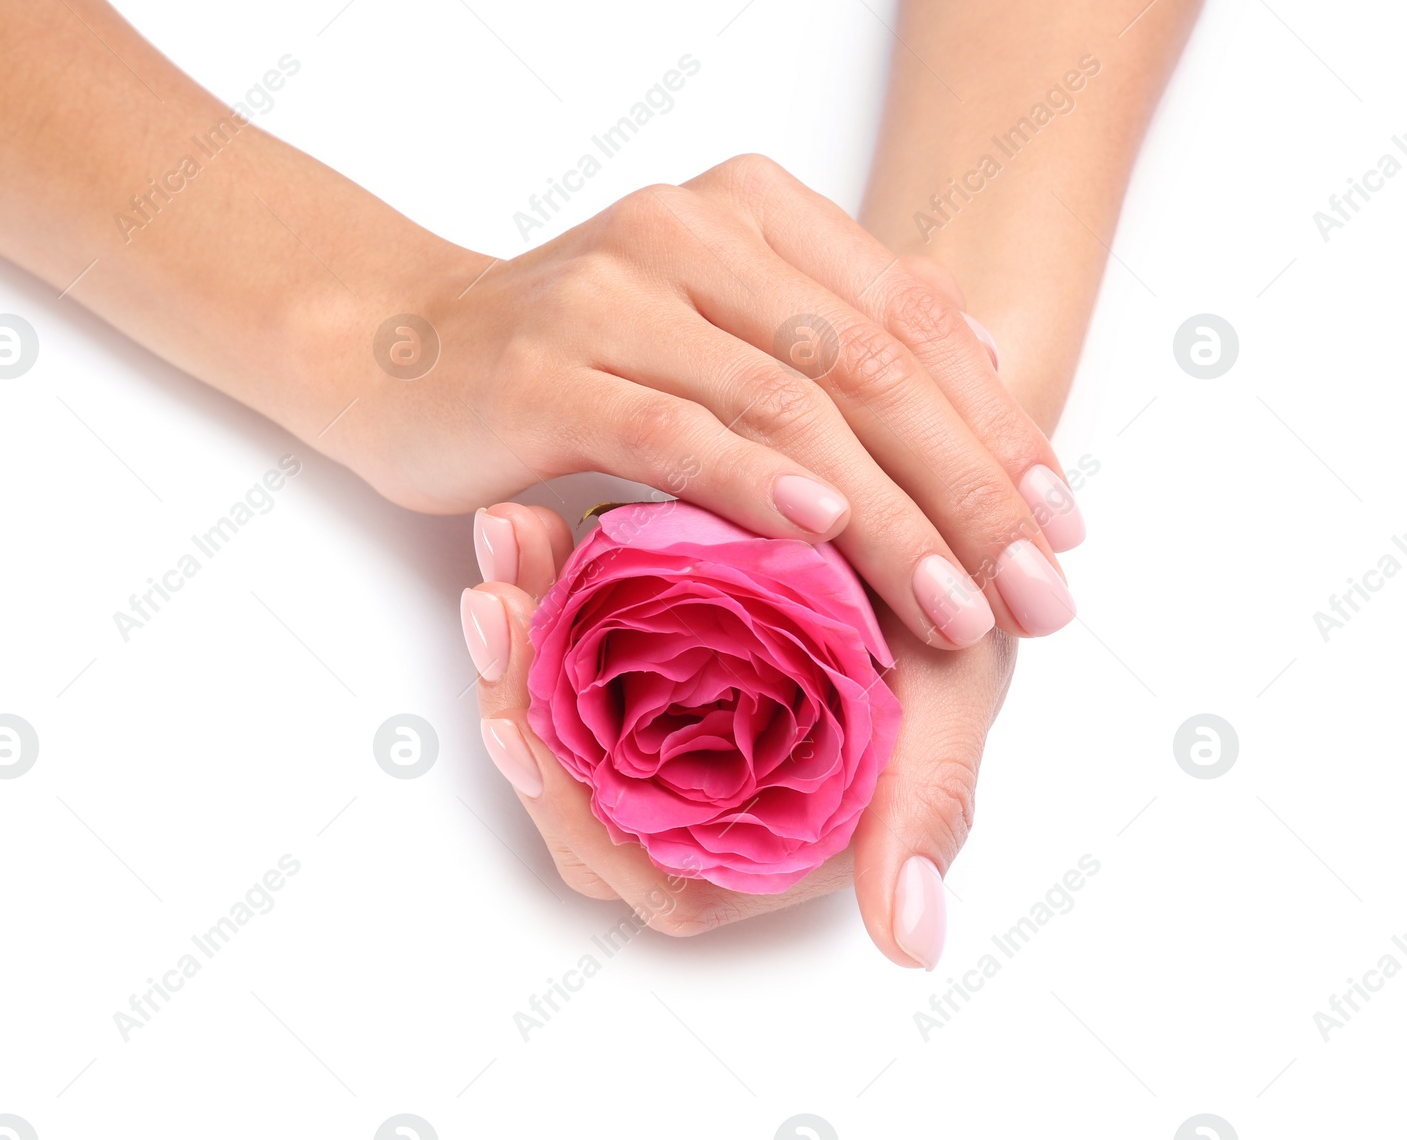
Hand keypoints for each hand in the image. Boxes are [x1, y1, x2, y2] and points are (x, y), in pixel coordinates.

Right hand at [323, 155, 1082, 645]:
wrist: (398, 348)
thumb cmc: (567, 356)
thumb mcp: (711, 323)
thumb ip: (829, 335)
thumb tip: (988, 374)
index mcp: (749, 210)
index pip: (911, 318)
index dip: (999, 425)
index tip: (1060, 525)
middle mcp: (690, 231)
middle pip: (870, 365)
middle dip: (970, 487)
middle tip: (1038, 590)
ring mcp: (614, 292)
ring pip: (788, 406)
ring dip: (887, 515)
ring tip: (955, 606)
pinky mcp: (545, 369)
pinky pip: (676, 430)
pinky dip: (758, 484)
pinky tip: (825, 535)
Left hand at [462, 502, 1014, 957]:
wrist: (941, 508)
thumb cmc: (960, 602)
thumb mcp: (960, 685)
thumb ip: (931, 805)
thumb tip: (911, 944)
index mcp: (768, 841)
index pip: (640, 868)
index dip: (571, 811)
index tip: (515, 729)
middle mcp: (708, 796)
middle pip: (572, 787)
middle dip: (515, 692)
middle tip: (493, 598)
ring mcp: (673, 720)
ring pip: (559, 714)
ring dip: (518, 632)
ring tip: (502, 535)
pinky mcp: (652, 651)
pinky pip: (573, 645)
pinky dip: (547, 588)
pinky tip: (530, 522)